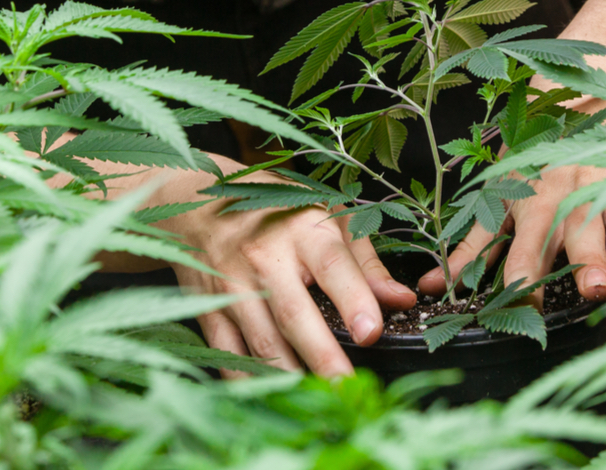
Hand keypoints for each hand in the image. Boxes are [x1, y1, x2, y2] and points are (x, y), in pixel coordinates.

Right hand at [95, 163, 415, 378]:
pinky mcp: (208, 307)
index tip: (372, 333)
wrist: (202, 201)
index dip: (353, 299)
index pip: (332, 265)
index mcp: (304, 230)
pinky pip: (227, 351)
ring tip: (316, 404)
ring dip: (288, 376)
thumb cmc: (280, 211)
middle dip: (322, 356)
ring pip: (260, 339)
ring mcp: (232, 284)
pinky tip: (270, 399)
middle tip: (347, 389)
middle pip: (294, 313)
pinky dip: (247, 379)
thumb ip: (366, 264)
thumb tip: (403, 301)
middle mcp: (266, 257)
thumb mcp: (330, 218)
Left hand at [418, 107, 605, 308]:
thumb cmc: (537, 150)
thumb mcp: (502, 191)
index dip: (518, 271)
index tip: (517, 303)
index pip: (523, 240)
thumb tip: (430, 288)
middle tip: (594, 288)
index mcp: (535, 197)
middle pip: (580, 223)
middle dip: (585, 255)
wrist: (588, 78)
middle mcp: (574, 187)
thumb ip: (474, 242)